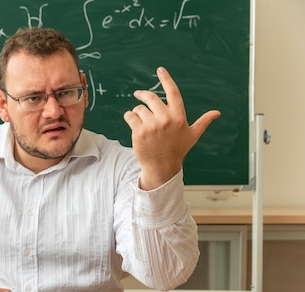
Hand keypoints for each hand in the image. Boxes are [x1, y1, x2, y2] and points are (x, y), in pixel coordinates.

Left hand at [123, 67, 220, 189]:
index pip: (173, 93)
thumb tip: (217, 113)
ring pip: (139, 108)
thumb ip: (203, 121)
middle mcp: (166, 119)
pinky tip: (133, 123)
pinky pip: (130, 116)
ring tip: (140, 120)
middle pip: (151, 97)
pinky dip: (129, 117)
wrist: (161, 166)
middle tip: (138, 94)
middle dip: (143, 95)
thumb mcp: (192, 135)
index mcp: (179, 116)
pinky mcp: (139, 131)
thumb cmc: (177, 149)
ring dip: (137, 111)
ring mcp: (152, 125)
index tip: (160, 70)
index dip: (166, 79)